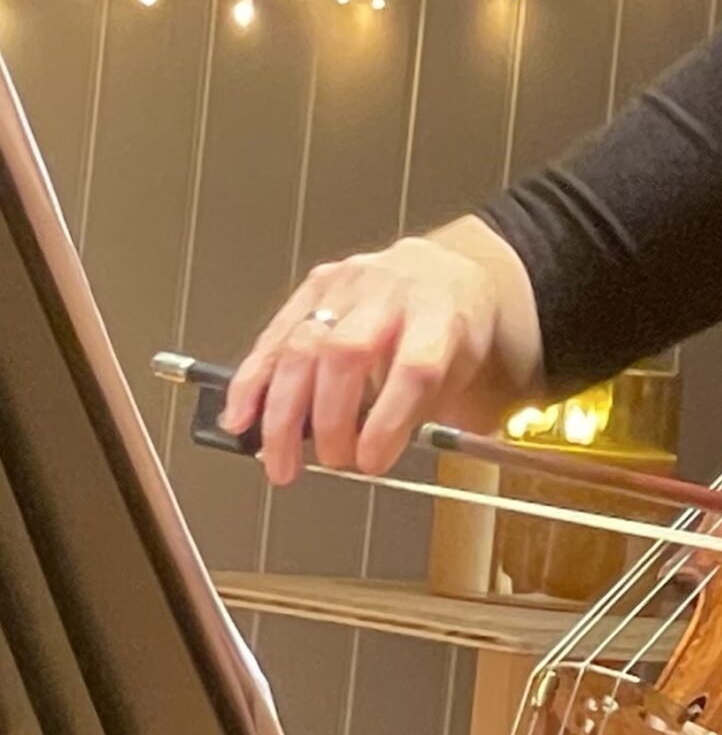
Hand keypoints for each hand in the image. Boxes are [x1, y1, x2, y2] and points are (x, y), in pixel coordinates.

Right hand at [220, 233, 508, 486]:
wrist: (446, 273)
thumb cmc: (456, 328)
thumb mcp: (468, 372)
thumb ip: (426, 413)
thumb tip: (371, 456)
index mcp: (441, 313)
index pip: (413, 367)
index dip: (388, 421)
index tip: (372, 461)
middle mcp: (392, 291)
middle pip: (346, 352)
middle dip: (329, 419)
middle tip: (333, 461)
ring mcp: (349, 285)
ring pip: (301, 345)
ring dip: (282, 413)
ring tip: (280, 460)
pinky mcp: (314, 285)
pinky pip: (274, 336)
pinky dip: (252, 383)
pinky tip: (241, 418)